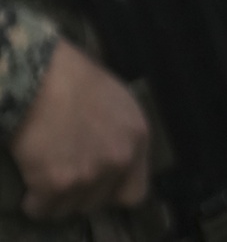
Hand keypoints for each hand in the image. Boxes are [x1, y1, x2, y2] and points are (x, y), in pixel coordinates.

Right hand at [10, 39, 148, 219]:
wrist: (41, 76)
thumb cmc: (77, 80)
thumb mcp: (118, 103)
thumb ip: (121, 137)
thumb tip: (114, 161)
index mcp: (137, 138)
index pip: (135, 192)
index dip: (114, 190)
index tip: (99, 185)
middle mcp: (119, 160)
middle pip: (99, 201)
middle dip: (82, 192)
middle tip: (67, 172)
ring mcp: (89, 175)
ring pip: (70, 208)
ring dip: (58, 197)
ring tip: (47, 175)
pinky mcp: (56, 185)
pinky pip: (42, 208)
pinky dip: (34, 201)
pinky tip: (31, 184)